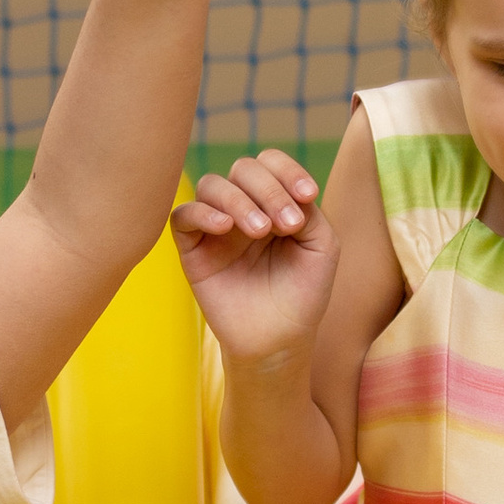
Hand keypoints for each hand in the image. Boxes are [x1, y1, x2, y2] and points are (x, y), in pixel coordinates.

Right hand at [173, 151, 337, 363]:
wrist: (278, 339)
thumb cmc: (303, 293)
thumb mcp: (321, 246)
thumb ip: (307, 209)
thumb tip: (285, 190)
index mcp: (274, 201)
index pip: (272, 163)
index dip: (288, 171)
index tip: (308, 196)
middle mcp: (243, 207)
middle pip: (243, 169)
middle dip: (269, 190)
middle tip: (286, 225)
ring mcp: (216, 226)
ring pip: (213, 185)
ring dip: (240, 201)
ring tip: (260, 232)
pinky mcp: (192, 248)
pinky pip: (183, 215)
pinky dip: (202, 213)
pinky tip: (225, 228)